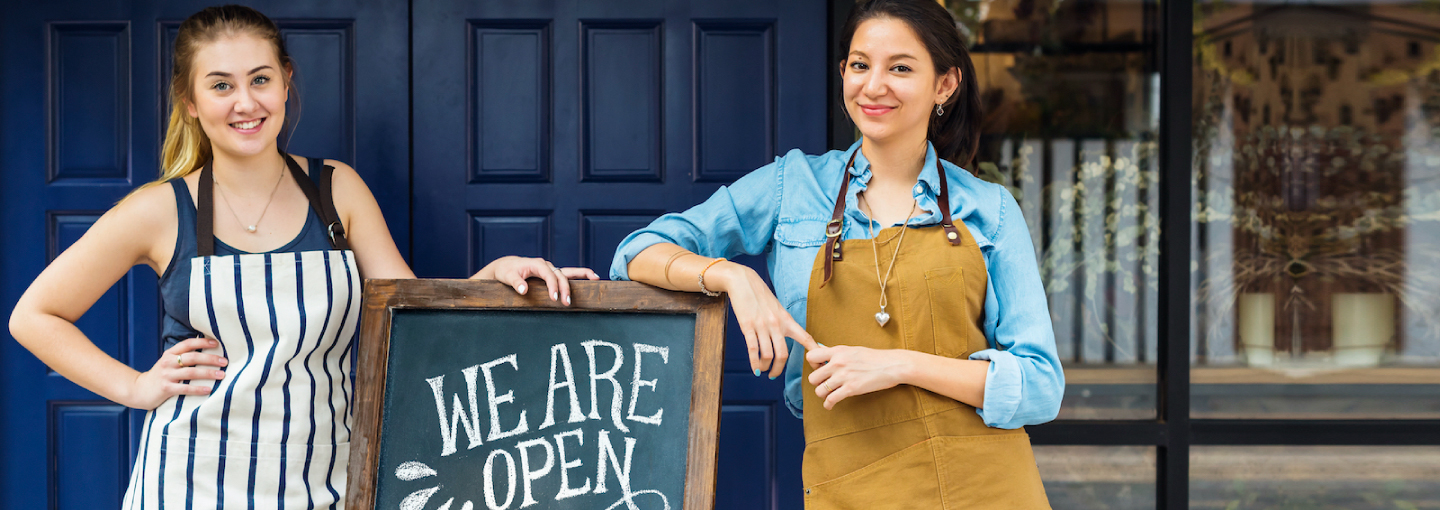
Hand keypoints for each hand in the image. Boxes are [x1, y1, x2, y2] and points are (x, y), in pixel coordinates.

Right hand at [127, 337, 227, 409]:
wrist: (139, 390)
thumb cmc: (161, 376)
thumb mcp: (168, 363)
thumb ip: (183, 357)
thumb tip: (207, 352)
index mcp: (170, 354)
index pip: (188, 344)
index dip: (202, 342)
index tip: (217, 343)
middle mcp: (168, 362)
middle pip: (193, 357)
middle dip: (210, 359)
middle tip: (225, 361)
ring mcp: (166, 375)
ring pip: (191, 372)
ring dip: (208, 373)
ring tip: (222, 375)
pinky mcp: (165, 389)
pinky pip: (184, 388)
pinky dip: (198, 389)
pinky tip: (209, 389)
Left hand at [472, 256, 600, 305]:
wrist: (507, 266)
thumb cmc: (507, 271)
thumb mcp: (508, 276)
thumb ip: (516, 283)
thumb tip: (524, 290)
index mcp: (537, 264)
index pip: (549, 275)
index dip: (553, 286)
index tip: (554, 298)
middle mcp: (546, 265)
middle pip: (561, 275)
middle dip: (566, 288)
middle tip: (567, 302)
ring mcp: (551, 269)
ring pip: (569, 272)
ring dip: (581, 277)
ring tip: (595, 279)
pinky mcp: (552, 274)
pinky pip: (568, 274)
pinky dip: (580, 276)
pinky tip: (591, 278)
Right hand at [712, 263, 817, 378]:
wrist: (743, 281)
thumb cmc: (760, 295)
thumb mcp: (776, 307)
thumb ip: (783, 322)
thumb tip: (789, 336)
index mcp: (787, 319)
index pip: (805, 338)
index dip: (814, 353)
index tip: (818, 365)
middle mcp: (777, 324)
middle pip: (783, 354)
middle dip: (778, 368)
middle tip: (774, 375)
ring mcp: (762, 325)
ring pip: (768, 355)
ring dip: (765, 367)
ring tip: (762, 370)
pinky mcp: (747, 326)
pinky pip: (753, 349)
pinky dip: (754, 363)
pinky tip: (755, 369)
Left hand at [806, 345, 910, 409]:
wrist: (892, 365)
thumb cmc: (875, 358)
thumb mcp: (853, 350)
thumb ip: (838, 353)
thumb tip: (823, 354)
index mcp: (838, 351)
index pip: (811, 357)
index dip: (813, 365)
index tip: (821, 369)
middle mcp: (838, 363)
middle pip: (812, 378)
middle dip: (818, 383)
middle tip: (826, 384)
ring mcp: (844, 377)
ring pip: (819, 391)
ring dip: (823, 395)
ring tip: (829, 395)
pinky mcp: (851, 389)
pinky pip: (830, 400)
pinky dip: (828, 405)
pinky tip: (830, 405)